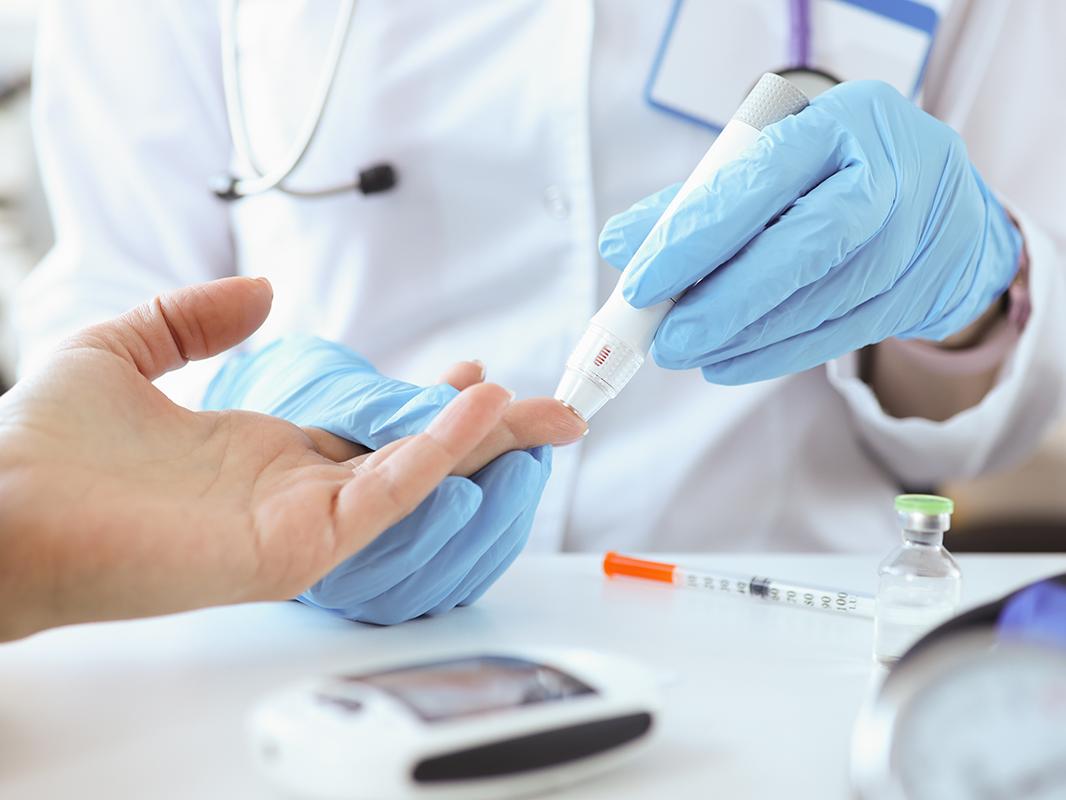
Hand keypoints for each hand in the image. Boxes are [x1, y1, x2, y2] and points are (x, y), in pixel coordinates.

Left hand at [0, 279, 516, 640]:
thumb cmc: (43, 444)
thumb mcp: (125, 348)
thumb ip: (196, 316)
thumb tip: (265, 294)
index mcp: (266, 451)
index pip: (375, 430)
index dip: (433, 404)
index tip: (476, 370)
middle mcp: (296, 488)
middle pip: (417, 456)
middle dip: (491, 432)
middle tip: (557, 408)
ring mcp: (302, 518)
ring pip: (419, 477)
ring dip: (485, 443)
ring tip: (547, 412)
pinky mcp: (299, 542)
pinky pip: (386, 492)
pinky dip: (438, 452)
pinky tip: (479, 408)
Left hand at [599, 80, 1021, 383]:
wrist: (945, 206)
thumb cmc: (836, 174)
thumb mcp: (777, 163)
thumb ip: (697, 200)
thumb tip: (619, 242)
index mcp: (845, 122)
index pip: (761, 180)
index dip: (696, 236)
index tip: (641, 283)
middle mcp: (890, 175)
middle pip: (804, 246)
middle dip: (725, 301)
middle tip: (666, 341)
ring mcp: (916, 236)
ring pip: (822, 299)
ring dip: (746, 335)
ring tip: (689, 351)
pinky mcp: (920, 291)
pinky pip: (840, 334)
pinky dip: (777, 354)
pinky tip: (730, 362)